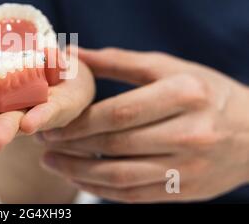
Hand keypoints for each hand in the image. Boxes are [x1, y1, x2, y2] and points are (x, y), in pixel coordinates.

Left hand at [39, 47, 248, 202]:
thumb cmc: (204, 91)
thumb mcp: (167, 67)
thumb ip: (119, 61)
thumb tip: (73, 53)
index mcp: (184, 95)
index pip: (119, 112)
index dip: (79, 122)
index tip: (52, 124)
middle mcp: (190, 133)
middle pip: (116, 145)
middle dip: (71, 147)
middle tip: (44, 143)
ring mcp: (190, 167)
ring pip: (120, 176)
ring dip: (78, 172)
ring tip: (52, 163)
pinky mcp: (186, 191)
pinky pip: (134, 196)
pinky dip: (101, 189)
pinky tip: (80, 179)